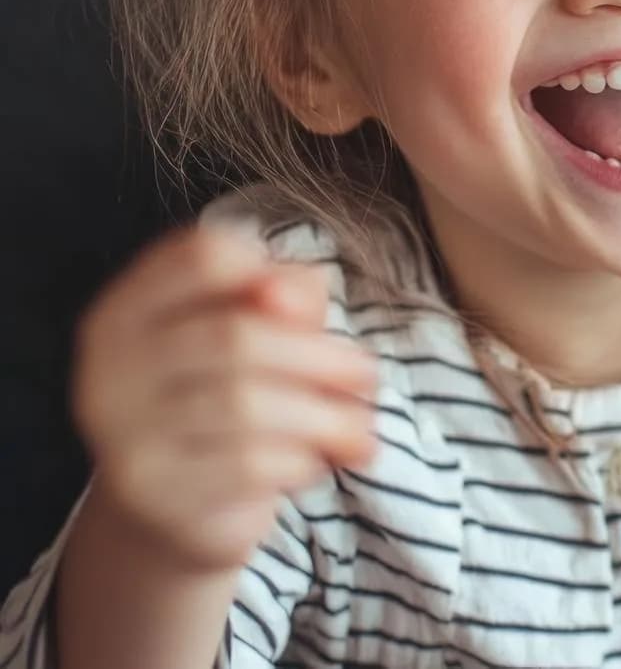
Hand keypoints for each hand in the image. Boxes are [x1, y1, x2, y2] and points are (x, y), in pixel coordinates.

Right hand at [71, 223, 377, 572]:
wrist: (175, 509)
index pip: (199, 256)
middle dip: (320, 357)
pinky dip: (300, 460)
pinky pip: (248, 466)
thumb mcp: (261, 331)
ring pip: (247, 406)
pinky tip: (315, 462)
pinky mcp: (155, 497)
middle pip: (236, 336)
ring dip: (324, 416)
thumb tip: (292, 295)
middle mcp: (108, 370)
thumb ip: (286, 293)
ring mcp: (124, 437)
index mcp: (128, 311)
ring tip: (360, 426)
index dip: (267, 269)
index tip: (306, 306)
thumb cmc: (225, 397)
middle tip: (367, 376)